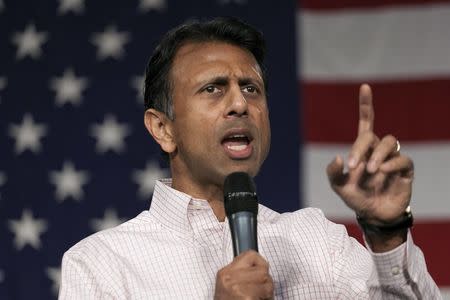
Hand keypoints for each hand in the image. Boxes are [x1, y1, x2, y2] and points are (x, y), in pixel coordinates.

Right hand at [214, 250, 272, 299]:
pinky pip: (266, 296)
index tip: (261, 272)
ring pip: (268, 283)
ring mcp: (237, 289)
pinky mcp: (246, 298)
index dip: (260, 263)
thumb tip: (262, 266)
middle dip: (266, 282)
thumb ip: (241, 273)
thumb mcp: (227, 285)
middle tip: (261, 292)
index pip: (251, 255)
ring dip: (268, 293)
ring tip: (258, 298)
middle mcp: (229, 279)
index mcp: (225, 273)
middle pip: (263, 271)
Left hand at [326, 84, 413, 224]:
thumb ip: (333, 172)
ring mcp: (392, 159)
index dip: (366, 105)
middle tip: (354, 166)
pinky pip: (403, 160)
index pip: (366, 122)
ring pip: (390, 143)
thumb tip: (339, 157)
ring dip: (378, 155)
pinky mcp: (405, 171)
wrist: (373, 216)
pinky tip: (382, 172)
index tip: (364, 87)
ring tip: (370, 170)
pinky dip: (392, 164)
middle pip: (374, 136)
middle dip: (361, 148)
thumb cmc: (356, 197)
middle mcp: (378, 150)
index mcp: (362, 149)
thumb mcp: (338, 186)